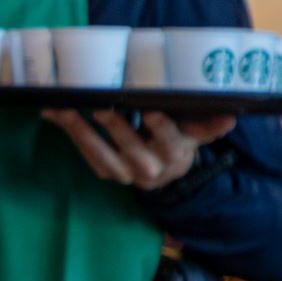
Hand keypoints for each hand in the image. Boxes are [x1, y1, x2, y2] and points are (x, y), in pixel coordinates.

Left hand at [43, 109, 235, 191]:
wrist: (165, 171)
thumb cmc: (178, 140)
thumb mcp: (194, 133)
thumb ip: (207, 125)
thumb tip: (229, 116)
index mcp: (173, 155)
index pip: (168, 141)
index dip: (159, 128)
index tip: (149, 111)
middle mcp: (148, 168)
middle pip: (130, 148)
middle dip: (114, 128)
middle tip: (99, 107)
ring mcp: (123, 172)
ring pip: (100, 154)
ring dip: (79, 131)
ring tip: (62, 110)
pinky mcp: (103, 170)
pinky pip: (83, 152)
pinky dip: (67, 132)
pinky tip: (52, 112)